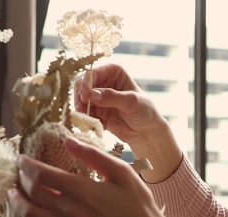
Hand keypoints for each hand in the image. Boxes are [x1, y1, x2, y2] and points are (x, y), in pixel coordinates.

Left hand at [3, 137, 210, 216]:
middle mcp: (69, 211)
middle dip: (22, 180)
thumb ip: (94, 156)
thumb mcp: (122, 173)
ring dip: (18, 202)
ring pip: (30, 215)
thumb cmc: (138, 205)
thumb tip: (68, 141)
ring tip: (14, 194)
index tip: (20, 159)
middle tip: (20, 175)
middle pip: (33, 192)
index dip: (26, 164)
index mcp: (82, 189)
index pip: (42, 173)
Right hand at [74, 63, 182, 182]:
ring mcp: (99, 97)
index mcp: (114, 72)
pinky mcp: (96, 111)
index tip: (86, 98)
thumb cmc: (145, 112)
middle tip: (84, 110)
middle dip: (81, 98)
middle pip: (82, 85)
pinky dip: (89, 119)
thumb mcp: (131, 102)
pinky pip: (84, 113)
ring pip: (80, 100)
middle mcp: (104, 82)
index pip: (93, 73)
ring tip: (94, 120)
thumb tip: (92, 94)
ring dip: (84, 110)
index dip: (87, 84)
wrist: (147, 132)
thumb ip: (112, 97)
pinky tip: (102, 126)